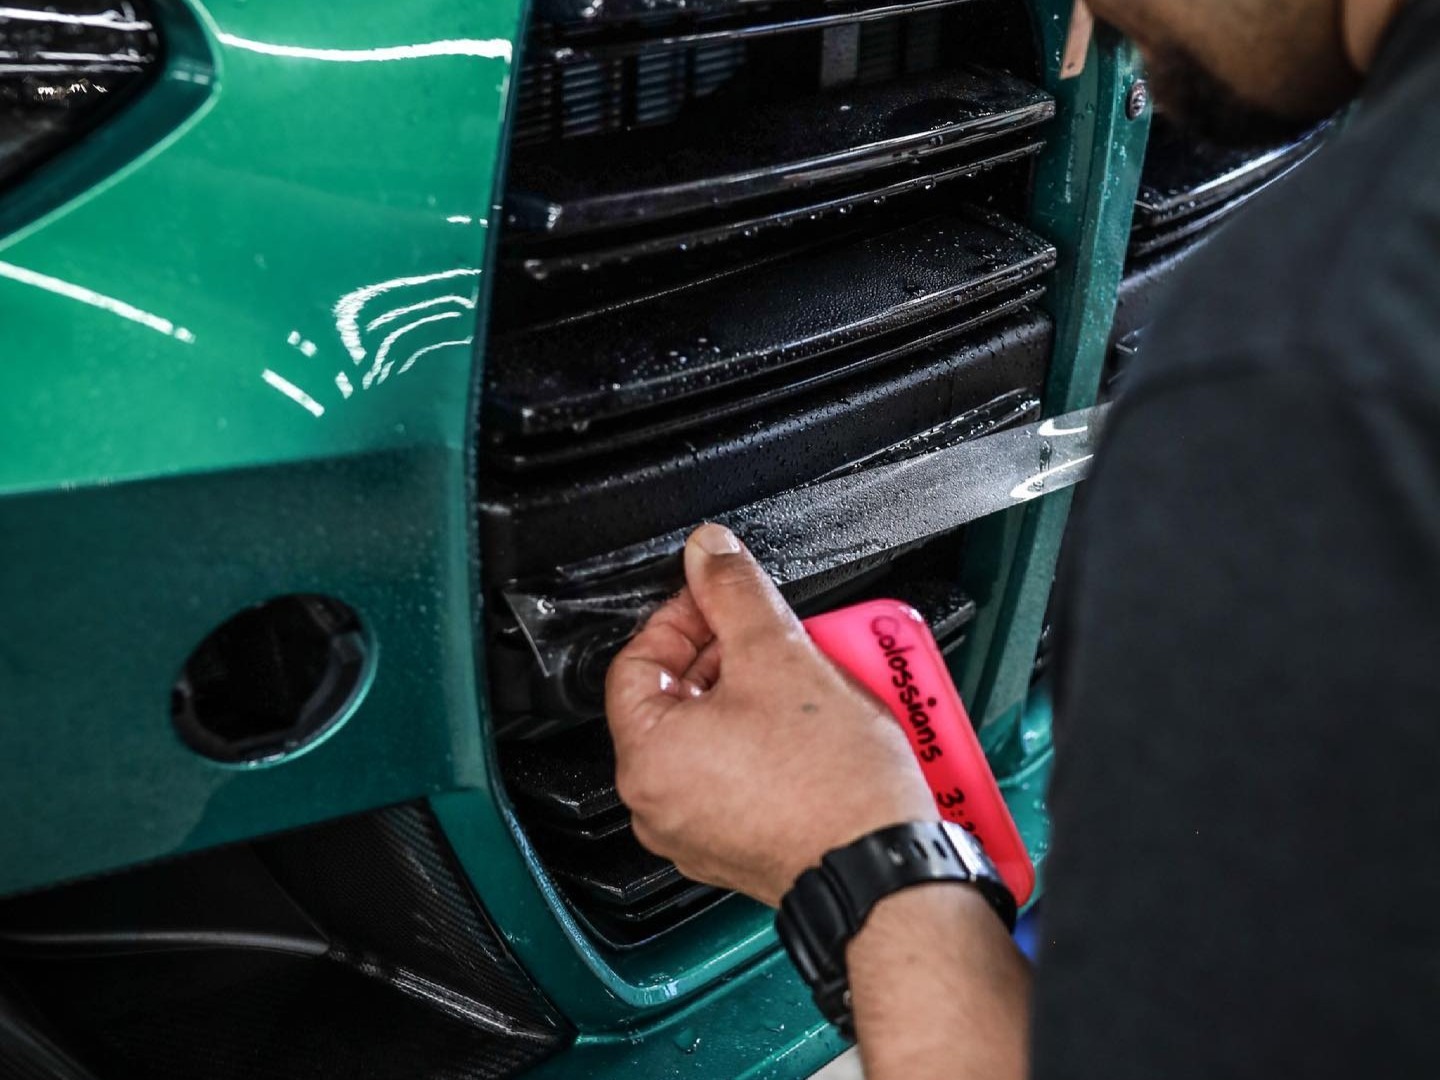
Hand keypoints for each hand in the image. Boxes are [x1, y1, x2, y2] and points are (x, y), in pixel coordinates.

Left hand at [605, 523, 937, 906]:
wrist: (885, 866)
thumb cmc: (832, 784)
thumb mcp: (778, 654)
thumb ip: (735, 591)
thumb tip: (710, 551)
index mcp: (646, 758)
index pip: (638, 659)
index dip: (683, 615)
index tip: (720, 596)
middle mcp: (658, 803)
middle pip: (678, 698)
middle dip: (729, 653)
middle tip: (772, 634)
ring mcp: (698, 832)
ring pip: (715, 735)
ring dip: (756, 694)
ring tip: (804, 674)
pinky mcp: (742, 846)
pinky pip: (740, 775)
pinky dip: (769, 741)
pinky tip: (813, 725)